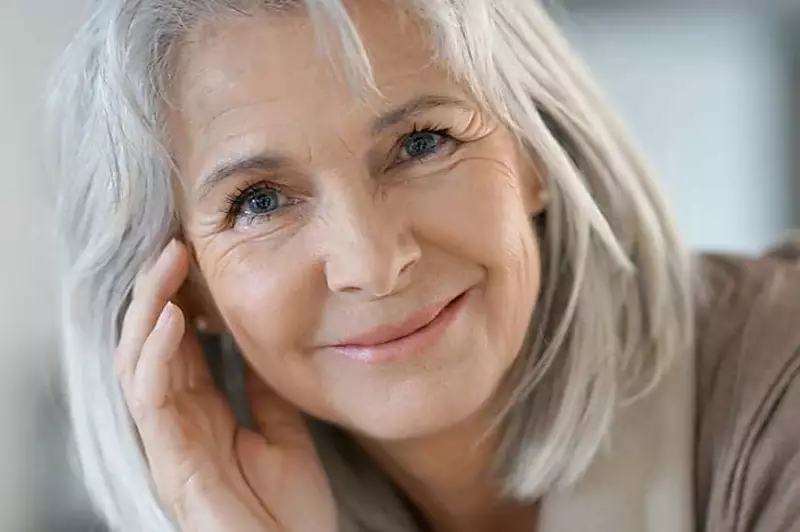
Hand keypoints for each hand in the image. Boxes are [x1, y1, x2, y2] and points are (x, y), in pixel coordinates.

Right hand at [116, 239, 337, 531]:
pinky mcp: (172, 462)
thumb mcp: (284, 433)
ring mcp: (170, 442)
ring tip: (168, 262)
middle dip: (158, 291)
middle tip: (176, 244)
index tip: (200, 256)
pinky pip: (151, 399)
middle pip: (152, 344)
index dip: (183, 299)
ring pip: (138, 361)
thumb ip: (264, 390)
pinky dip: (156, 354)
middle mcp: (178, 423)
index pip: (180, 345)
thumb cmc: (288, 511)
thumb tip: (263, 339)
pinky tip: (172, 316)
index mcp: (203, 414)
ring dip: (149, 307)